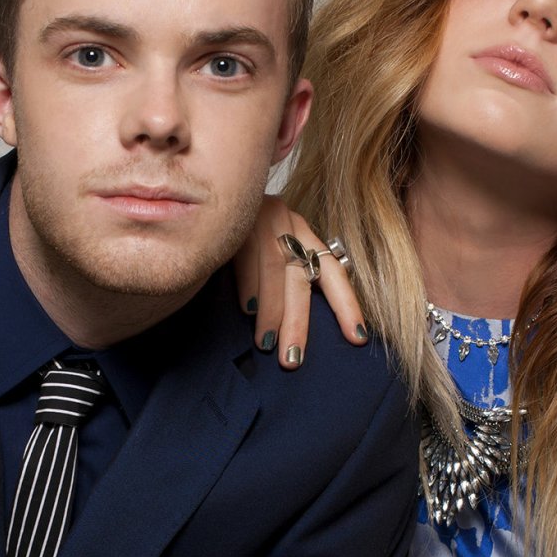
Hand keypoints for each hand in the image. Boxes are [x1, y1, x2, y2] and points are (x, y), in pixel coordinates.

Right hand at [233, 195, 365, 368]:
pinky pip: (246, 255)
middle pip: (300, 278)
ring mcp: (262, 217)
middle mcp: (287, 222)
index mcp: (302, 231)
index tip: (357, 338)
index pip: (333, 271)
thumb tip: (293, 325)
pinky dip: (249, 285)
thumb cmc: (234, 236)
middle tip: (293, 359)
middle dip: (298, 322)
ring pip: (276, 270)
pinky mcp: (237, 217)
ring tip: (267, 343)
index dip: (346, 305)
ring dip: (272, 311)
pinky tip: (248, 311)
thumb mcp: (267, 249)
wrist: (199, 198)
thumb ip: (282, 278)